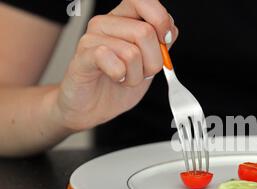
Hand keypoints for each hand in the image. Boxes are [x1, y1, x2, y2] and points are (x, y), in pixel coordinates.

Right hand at [55, 0, 177, 130]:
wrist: (92, 106)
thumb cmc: (118, 82)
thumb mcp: (148, 62)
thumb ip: (161, 44)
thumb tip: (170, 30)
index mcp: (123, 19)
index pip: (144, 0)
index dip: (160, 19)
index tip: (164, 41)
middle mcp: (106, 23)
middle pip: (145, 32)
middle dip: (152, 62)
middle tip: (141, 71)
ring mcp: (91, 38)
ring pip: (132, 52)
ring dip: (135, 75)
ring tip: (125, 78)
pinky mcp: (82, 57)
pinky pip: (110, 59)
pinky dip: (120, 75)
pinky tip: (114, 77)